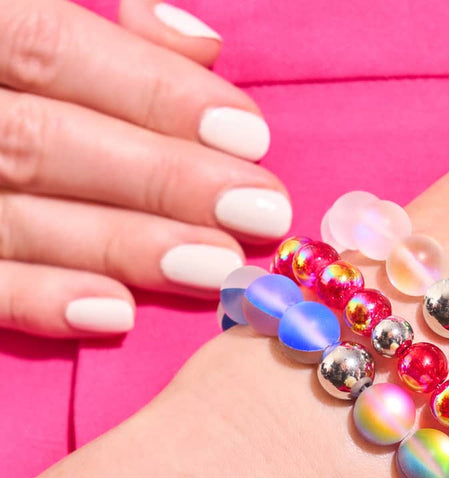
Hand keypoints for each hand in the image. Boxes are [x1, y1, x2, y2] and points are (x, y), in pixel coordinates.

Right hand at [0, 0, 291, 338]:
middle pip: (40, 137)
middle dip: (161, 178)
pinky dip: (34, 299)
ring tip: (216, 267)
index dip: (153, 91)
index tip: (249, 137)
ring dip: (123, 245)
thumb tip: (200, 43)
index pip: (45, 42)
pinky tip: (115, 312)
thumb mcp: (9, 13)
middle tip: (260, 213)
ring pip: (10, 213)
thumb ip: (90, 24)